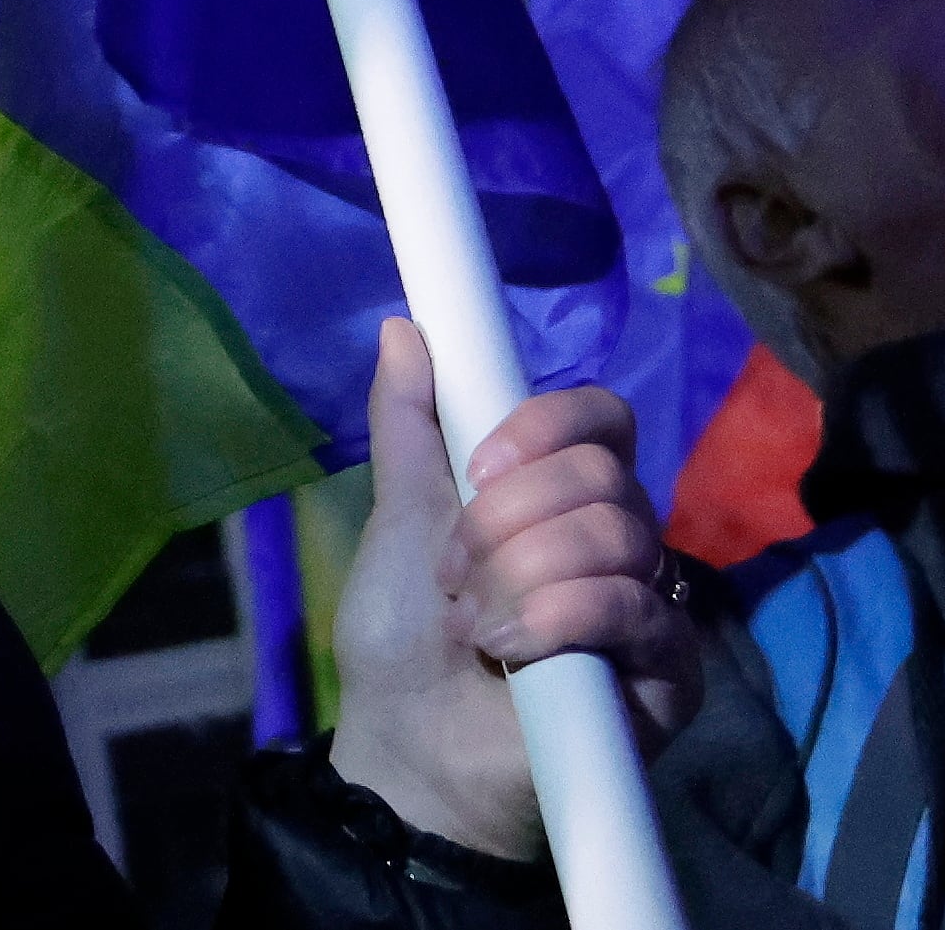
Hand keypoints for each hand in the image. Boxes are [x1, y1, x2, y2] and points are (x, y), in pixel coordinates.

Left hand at [327, 318, 702, 861]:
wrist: (410, 743)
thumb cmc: (406, 633)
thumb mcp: (399, 516)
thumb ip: (410, 425)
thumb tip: (402, 327)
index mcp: (563, 493)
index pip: (602, 418)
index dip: (544, 428)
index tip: (478, 468)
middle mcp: (622, 539)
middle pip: (603, 476)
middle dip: (505, 520)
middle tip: (454, 573)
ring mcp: (653, 604)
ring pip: (614, 536)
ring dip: (518, 576)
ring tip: (474, 623)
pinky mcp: (671, 673)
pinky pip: (631, 609)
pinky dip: (552, 620)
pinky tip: (509, 653)